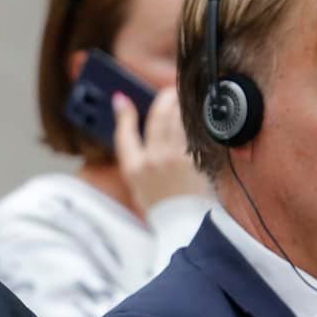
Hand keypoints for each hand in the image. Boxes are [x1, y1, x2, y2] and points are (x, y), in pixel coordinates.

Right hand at [111, 91, 208, 211]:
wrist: (184, 224)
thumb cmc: (160, 206)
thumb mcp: (137, 184)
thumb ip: (135, 156)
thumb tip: (132, 129)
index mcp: (134, 168)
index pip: (124, 134)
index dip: (123, 114)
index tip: (122, 99)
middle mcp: (153, 160)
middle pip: (157, 118)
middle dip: (163, 99)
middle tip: (168, 92)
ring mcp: (175, 159)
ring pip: (178, 120)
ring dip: (180, 104)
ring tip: (182, 99)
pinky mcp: (194, 160)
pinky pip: (193, 132)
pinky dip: (193, 120)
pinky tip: (195, 115)